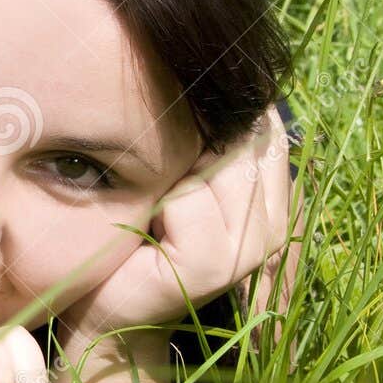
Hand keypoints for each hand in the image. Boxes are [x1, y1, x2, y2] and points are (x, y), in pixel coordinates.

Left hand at [58, 106, 303, 342]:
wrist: (107, 309)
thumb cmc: (138, 236)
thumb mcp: (181, 179)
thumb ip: (214, 139)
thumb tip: (227, 73)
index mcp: (275, 199)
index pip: (264, 123)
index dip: (218, 118)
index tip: (180, 153)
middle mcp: (276, 224)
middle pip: (241, 139)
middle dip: (191, 149)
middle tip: (163, 196)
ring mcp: (251, 248)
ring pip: (216, 165)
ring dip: (173, 179)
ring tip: (157, 215)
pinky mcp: (215, 265)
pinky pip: (188, 198)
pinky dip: (159, 207)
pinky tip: (149, 235)